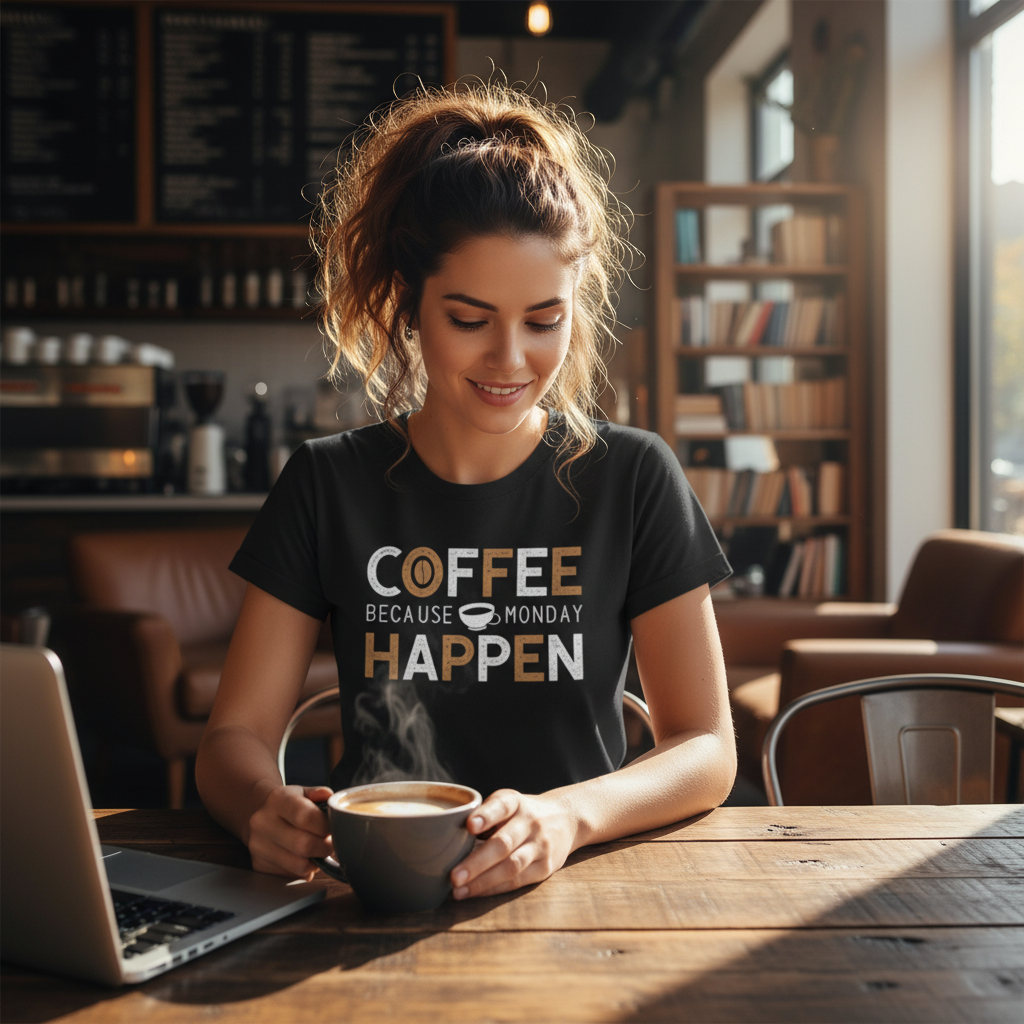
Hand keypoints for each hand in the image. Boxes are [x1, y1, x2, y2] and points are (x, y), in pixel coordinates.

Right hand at [247, 784, 333, 881]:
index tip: (334, 827)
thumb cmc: (291, 804)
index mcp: (278, 799)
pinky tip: (306, 857)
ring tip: (319, 849)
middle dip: (325, 846)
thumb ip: (320, 794)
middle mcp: (263, 822)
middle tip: (332, 842)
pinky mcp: (259, 864)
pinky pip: (292, 874)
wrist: (263, 815)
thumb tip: (330, 798)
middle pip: (304, 844)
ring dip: (317, 861)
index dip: (326, 826)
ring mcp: (258, 845)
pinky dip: (305, 869)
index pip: (306, 816)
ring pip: (299, 865)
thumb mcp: (305, 792)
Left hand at [449, 789, 575, 899]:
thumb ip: (483, 815)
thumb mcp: (506, 803)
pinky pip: (518, 881)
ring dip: (483, 881)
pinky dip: (494, 889)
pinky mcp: (546, 867)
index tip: (469, 826)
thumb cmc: (521, 813)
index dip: (486, 815)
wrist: (565, 818)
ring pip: (511, 866)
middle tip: (452, 876)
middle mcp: (530, 822)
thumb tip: (443, 835)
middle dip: (477, 862)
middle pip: (503, 844)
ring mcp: (540, 846)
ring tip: (458, 891)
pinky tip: (475, 893)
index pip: (502, 806)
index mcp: (516, 802)